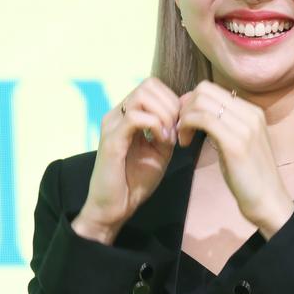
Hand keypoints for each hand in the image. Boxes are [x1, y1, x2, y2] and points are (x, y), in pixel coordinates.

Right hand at [78, 77, 179, 235]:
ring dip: (164, 114)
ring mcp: (112, 125)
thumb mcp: (159, 152)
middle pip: (148, 85)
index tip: (179, 124)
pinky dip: (155, 125)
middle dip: (171, 105)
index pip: (151, 86)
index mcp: (127, 115)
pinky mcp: (111, 140)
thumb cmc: (134, 181)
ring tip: (168, 136)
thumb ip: (169, 130)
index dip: (171, 99)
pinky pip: (135, 118)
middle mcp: (117, 115)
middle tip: (176, 130)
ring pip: (142, 96)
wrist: (114, 208)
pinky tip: (162, 141)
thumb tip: (183, 114)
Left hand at [176, 80, 293, 228]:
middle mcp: (250, 113)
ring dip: (183, 119)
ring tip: (183, 138)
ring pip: (201, 103)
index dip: (191, 102)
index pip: (212, 89)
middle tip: (179, 129)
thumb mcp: (237, 143)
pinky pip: (204, 120)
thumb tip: (198, 113)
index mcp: (252, 111)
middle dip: (184, 107)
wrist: (268, 200)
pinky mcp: (236, 142)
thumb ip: (223, 125)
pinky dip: (187, 127)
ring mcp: (245, 126)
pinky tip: (185, 143)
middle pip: (204, 90)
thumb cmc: (249, 176)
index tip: (184, 121)